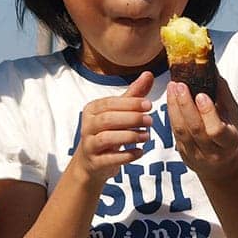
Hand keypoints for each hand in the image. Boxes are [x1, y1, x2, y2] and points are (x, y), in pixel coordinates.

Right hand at [68, 72, 154, 186]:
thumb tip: (148, 74)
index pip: (110, 103)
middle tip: (150, 120)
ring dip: (129, 136)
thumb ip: (133, 95)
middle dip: (131, 119)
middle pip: (108, 119)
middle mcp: (88, 125)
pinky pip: (110, 158)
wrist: (90, 162)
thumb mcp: (118, 112)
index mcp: (92, 109)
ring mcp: (89, 144)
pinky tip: (140, 152)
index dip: (130, 103)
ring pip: (107, 138)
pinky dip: (126, 155)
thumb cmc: (107, 132)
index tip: (149, 104)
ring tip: (146, 136)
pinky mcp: (95, 161)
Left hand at [166, 77, 237, 180]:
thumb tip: (212, 69)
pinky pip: (174, 132)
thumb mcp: (232, 116)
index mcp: (228, 142)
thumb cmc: (229, 134)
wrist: (222, 166)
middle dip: (185, 105)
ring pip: (180, 130)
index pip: (216, 130)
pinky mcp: (182, 153)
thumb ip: (223, 95)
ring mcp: (195, 154)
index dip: (208, 113)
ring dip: (174, 107)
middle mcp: (211, 152)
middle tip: (179, 85)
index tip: (200, 94)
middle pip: (195, 129)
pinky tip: (170, 98)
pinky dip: (172, 114)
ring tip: (172, 87)